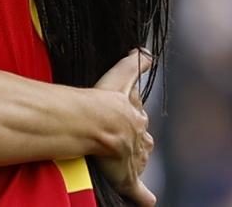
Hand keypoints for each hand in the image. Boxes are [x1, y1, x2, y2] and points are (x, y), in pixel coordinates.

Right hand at [92, 50, 155, 205]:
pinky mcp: (127, 178)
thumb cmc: (103, 101)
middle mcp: (138, 139)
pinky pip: (138, 191)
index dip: (134, 116)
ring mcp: (133, 159)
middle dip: (136, 137)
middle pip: (141, 139)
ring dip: (134, 160)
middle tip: (123, 137)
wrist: (96, 124)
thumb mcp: (120, 77)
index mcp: (135, 118)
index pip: (138, 117)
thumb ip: (132, 65)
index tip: (130, 115)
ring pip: (138, 160)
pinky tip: (147, 200)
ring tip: (124, 162)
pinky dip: (143, 197)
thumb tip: (146, 51)